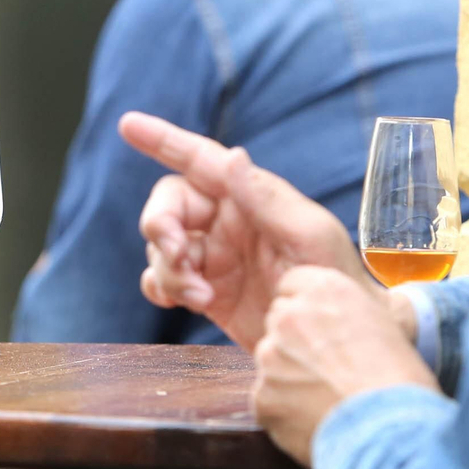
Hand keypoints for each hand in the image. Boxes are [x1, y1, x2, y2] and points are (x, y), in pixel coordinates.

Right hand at [120, 112, 372, 349]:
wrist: (339, 343)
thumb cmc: (339, 281)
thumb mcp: (311, 235)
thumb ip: (267, 199)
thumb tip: (232, 158)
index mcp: (250, 198)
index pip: (200, 161)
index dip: (163, 141)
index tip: (129, 125)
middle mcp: (226, 222)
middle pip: (168, 206)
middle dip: (160, 225)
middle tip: (176, 252)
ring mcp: (213, 258)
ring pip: (161, 247)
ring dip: (169, 268)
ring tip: (201, 297)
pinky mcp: (206, 294)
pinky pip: (162, 280)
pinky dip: (162, 287)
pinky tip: (182, 302)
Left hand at [255, 266, 440, 465]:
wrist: (394, 426)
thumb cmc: (400, 379)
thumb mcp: (378, 324)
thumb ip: (341, 315)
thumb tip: (327, 325)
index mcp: (323, 290)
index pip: (291, 287)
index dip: (308, 314)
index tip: (322, 334)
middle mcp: (289, 315)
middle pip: (278, 326)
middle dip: (295, 347)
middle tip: (328, 373)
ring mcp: (270, 355)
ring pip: (272, 365)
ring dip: (290, 381)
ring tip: (329, 402)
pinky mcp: (262, 395)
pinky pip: (268, 403)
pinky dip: (287, 415)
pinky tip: (319, 422)